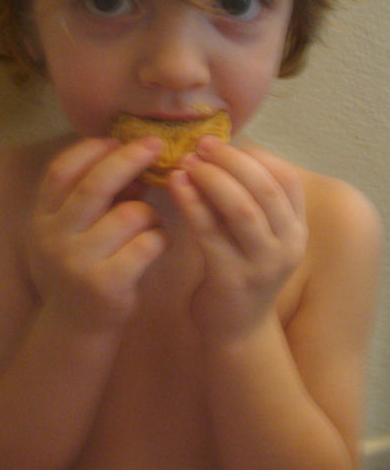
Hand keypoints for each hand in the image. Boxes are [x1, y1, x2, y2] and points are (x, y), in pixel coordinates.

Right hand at [28, 136, 166, 330]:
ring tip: (151, 221)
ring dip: (150, 211)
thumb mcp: (72, 230)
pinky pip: (148, 243)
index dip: (91, 150)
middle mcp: (53, 237)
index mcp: (42, 218)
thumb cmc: (81, 266)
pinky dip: (160, 237)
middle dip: (130, 158)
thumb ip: (92, 198)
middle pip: (96, 185)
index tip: (117, 139)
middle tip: (156, 144)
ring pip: (131, 214)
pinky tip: (157, 242)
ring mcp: (78, 262)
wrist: (75, 326)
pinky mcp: (106, 284)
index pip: (62, 171)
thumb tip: (132, 156)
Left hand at [169, 138, 306, 339]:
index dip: (254, 156)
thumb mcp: (257, 235)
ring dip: (212, 178)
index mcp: (297, 230)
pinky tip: (176, 185)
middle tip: (202, 144)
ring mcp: (262, 264)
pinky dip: (192, 202)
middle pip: (264, 188)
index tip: (224, 142)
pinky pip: (210, 231)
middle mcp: (287, 246)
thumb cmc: (241, 271)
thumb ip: (249, 199)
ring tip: (187, 161)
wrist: (236, 330)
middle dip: (231, 160)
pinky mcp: (231, 278)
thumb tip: (222, 150)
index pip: (286, 179)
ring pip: (240, 208)